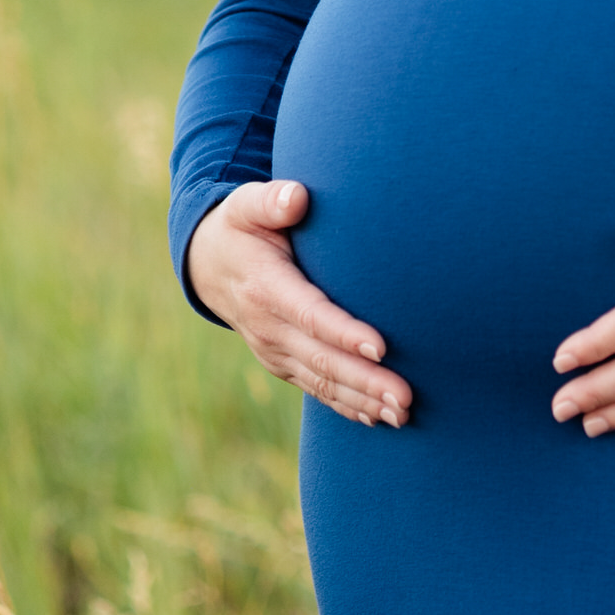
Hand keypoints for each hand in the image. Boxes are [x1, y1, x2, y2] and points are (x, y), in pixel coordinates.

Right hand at [185, 180, 411, 429]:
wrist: (208, 265)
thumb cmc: (241, 226)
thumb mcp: (246, 206)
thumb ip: (271, 200)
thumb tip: (297, 197)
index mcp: (265, 288)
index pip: (310, 314)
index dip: (344, 332)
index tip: (380, 346)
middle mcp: (268, 328)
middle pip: (322, 360)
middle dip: (366, 381)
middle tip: (406, 397)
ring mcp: (274, 351)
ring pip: (322, 382)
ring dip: (363, 400)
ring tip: (402, 414)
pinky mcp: (282, 362)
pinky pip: (315, 388)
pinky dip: (345, 405)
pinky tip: (375, 417)